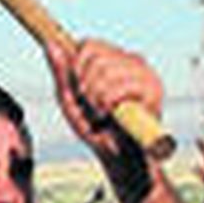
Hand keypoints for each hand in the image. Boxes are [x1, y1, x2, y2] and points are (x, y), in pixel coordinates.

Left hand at [46, 37, 164, 161]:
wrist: (120, 158)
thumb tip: (50, 44)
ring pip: (105, 70)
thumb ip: (61, 73)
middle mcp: (133, 61)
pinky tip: (111, 116)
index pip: (89, 44)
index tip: (78, 90)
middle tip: (91, 107)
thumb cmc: (96, 129)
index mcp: (116, 59)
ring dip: (94, 98)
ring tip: (101, 114)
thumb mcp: (70, 100)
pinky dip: (106, 104)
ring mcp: (145, 73)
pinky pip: (117, 87)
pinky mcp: (153, 88)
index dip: (76, 66)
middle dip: (84, 86)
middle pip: (95, 56)